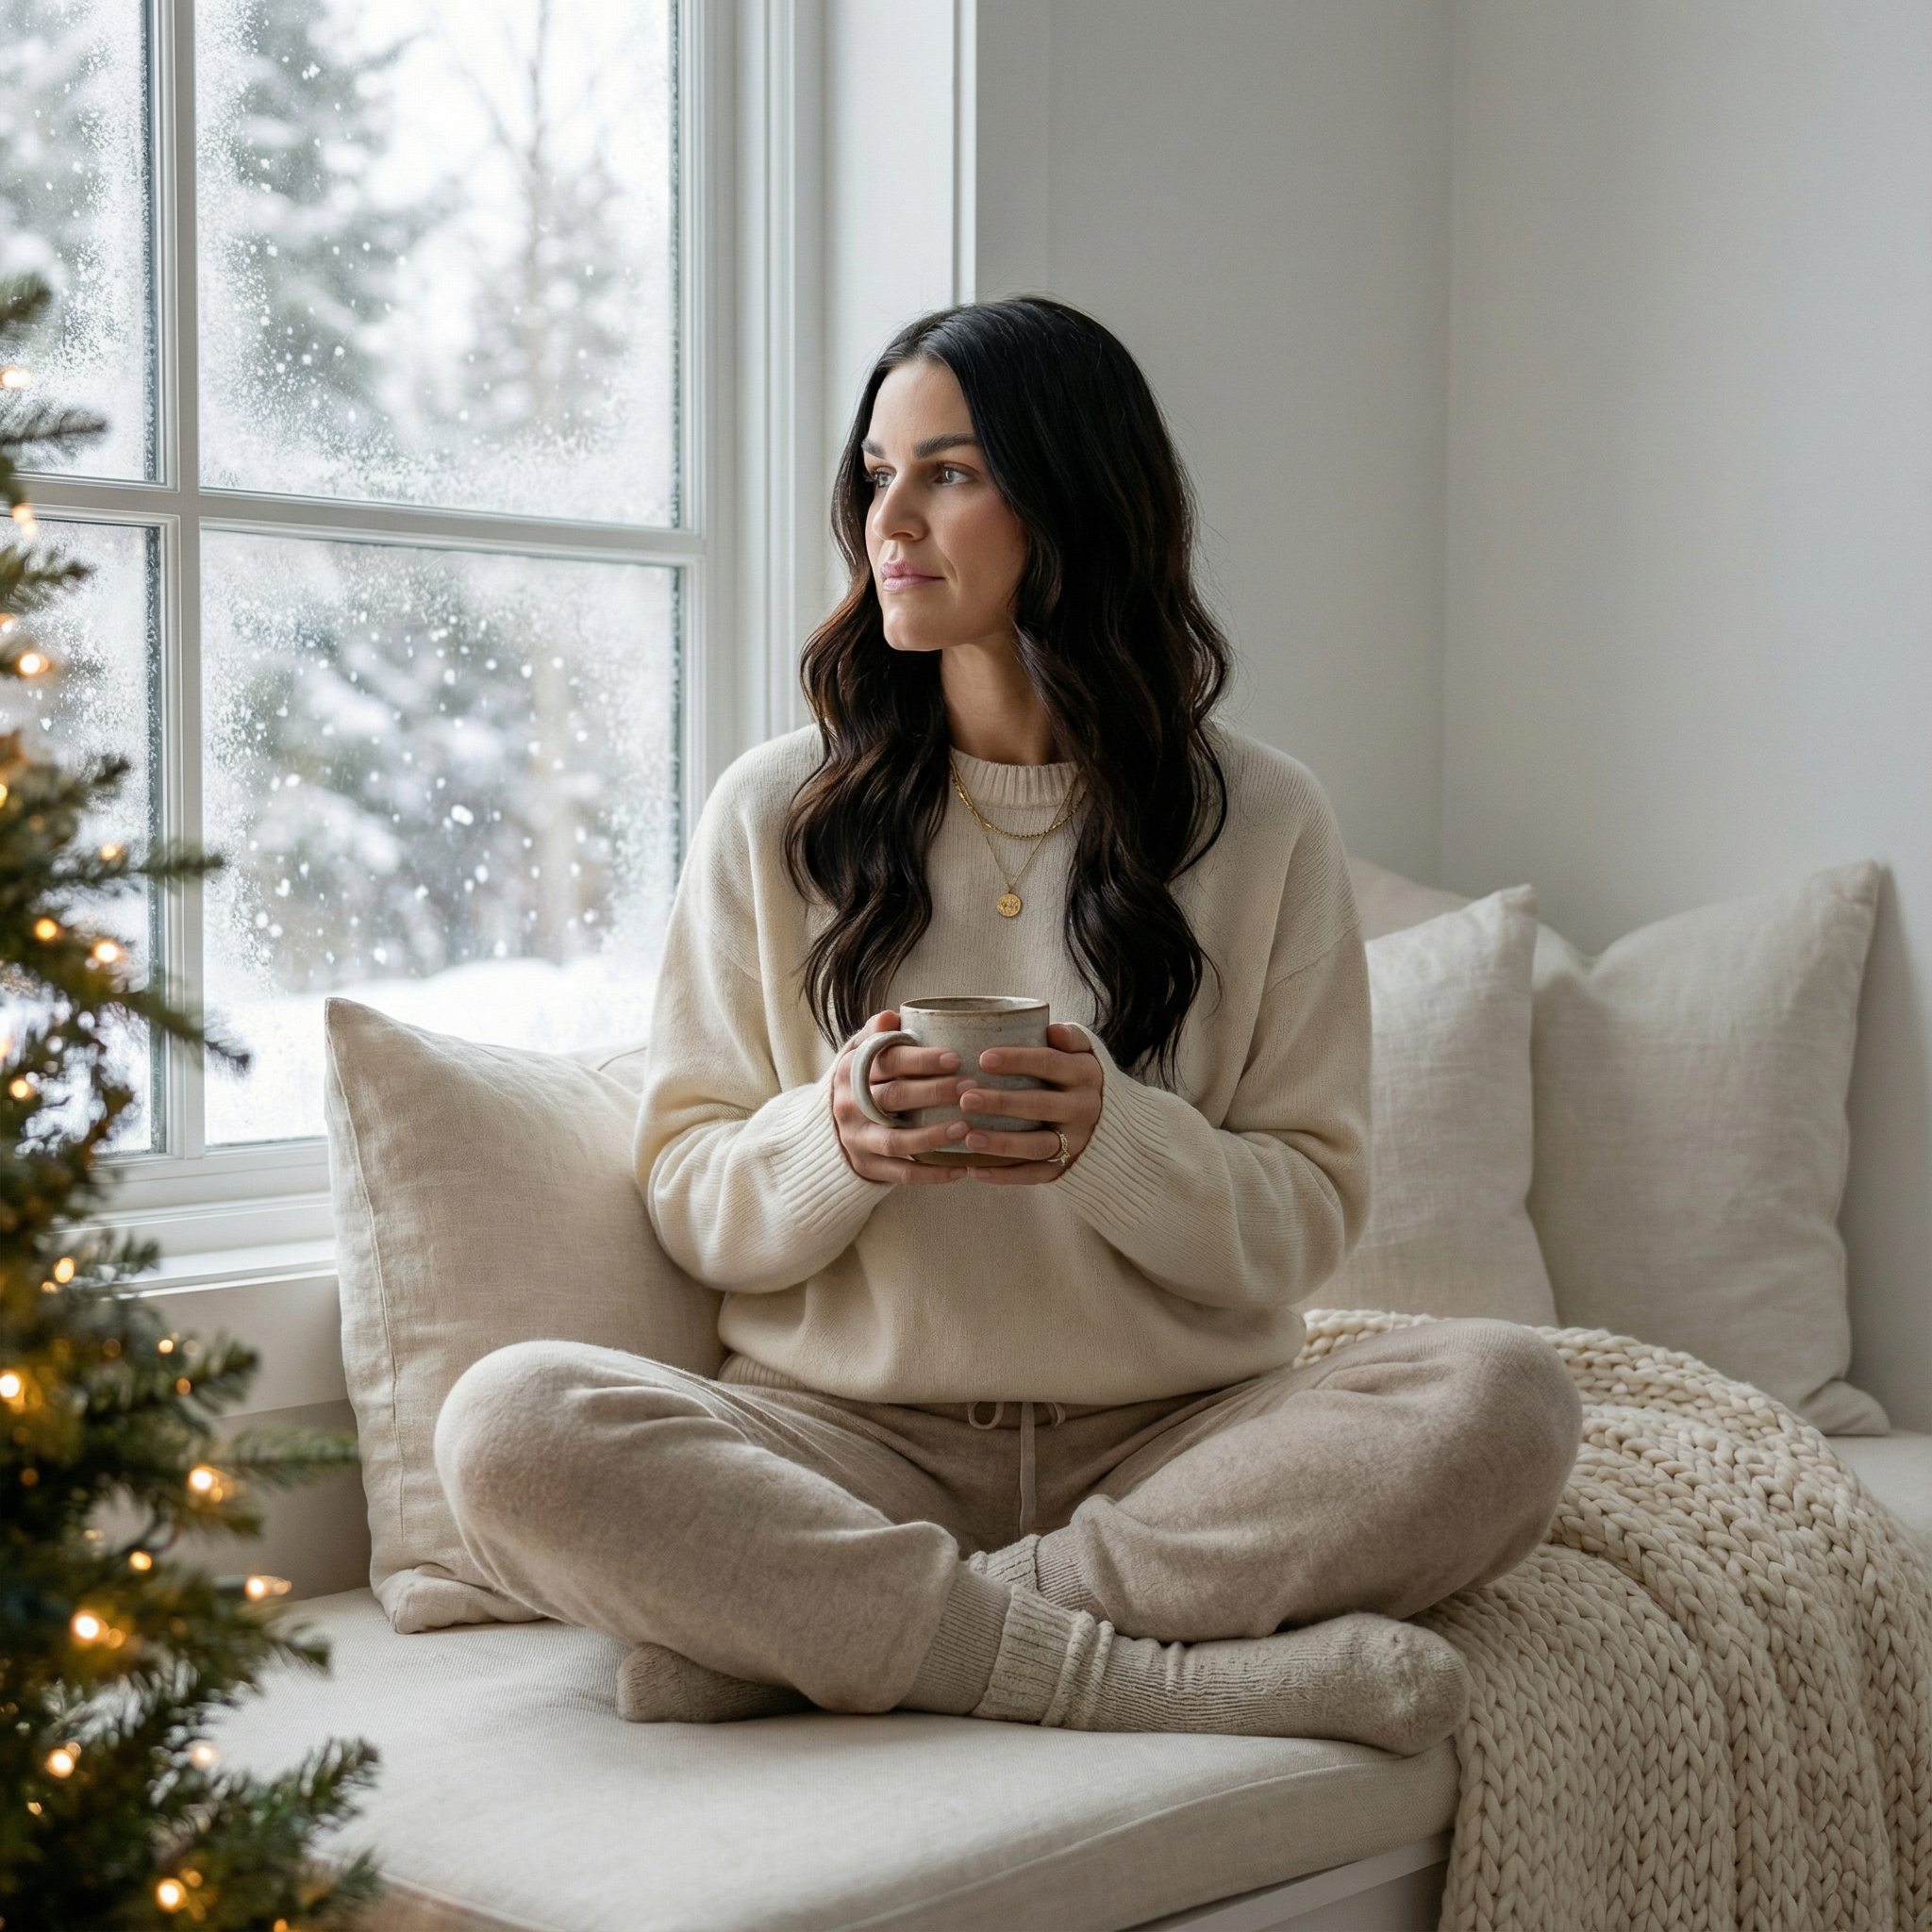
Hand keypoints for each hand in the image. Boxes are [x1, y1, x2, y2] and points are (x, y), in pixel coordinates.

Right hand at [831, 1011, 974, 1184]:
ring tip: (966, 1128)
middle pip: (893, 1098)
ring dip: (933, 1135)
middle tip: (970, 1088)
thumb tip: (892, 1016)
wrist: (825, 1129)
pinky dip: (931, 1174)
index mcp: (850, 1072)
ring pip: (896, 1140)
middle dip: (934, 1092)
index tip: (955, 1057)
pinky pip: (901, 1174)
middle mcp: (849, 1105)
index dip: (920, 1060)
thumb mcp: (859, 1054)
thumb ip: (876, 1035)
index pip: (885, 1061)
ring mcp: (857, 1139)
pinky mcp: (867, 1167)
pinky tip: (960, 1169)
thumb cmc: (860, 1083)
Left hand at [959, 1022, 1102, 1184]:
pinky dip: (1004, 1175)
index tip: (983, 1058)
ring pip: (1037, 1145)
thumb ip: (1070, 1037)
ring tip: (968, 1137)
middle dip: (1002, 1102)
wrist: (1112, 1123)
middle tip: (965, 1098)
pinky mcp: (1064, 1167)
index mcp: (1085, 1074)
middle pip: (1040, 1105)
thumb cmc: (1078, 1077)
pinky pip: (1034, 1174)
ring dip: (1002, 1143)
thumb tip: (1051, 1031)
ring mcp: (1075, 1141)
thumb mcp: (1084, 1052)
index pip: (1050, 1063)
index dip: (1018, 1061)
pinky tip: (973, 1169)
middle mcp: (1083, 1108)